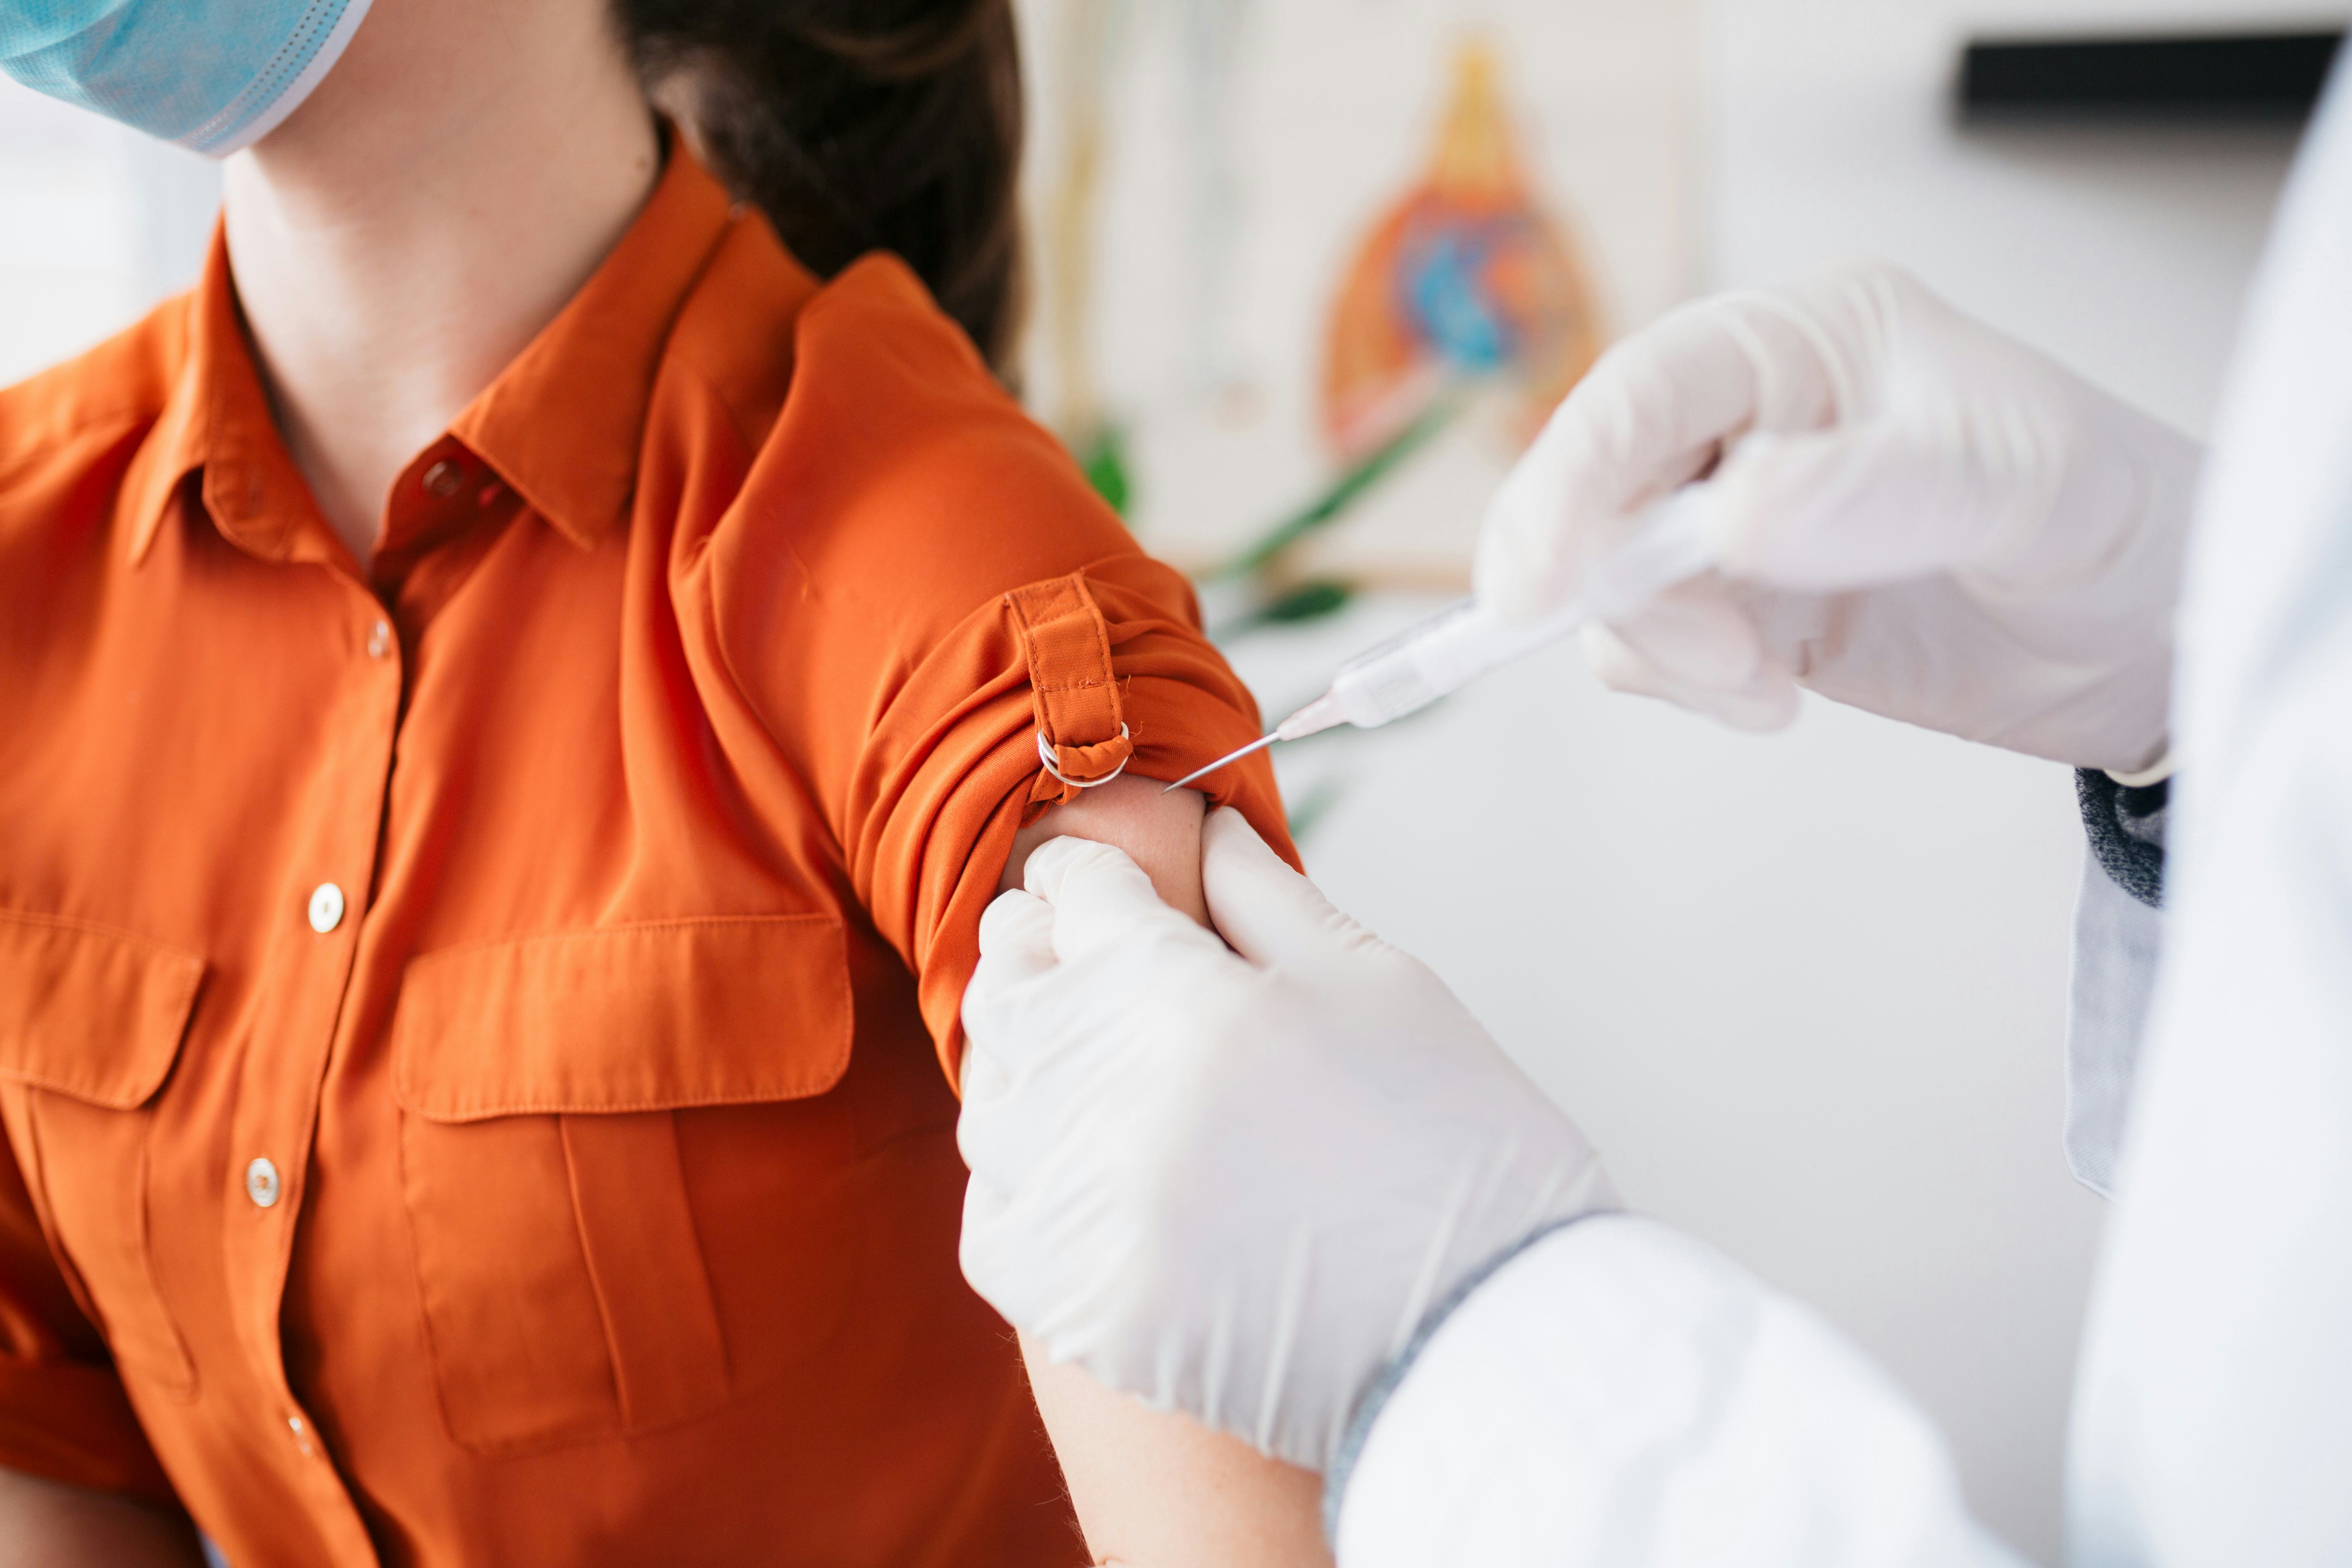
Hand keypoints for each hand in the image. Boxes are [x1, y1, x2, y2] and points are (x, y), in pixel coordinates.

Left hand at [957, 810, 1611, 1471]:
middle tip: (1078, 955)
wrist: (1499, 1332)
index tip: (1093, 882)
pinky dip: (1024, 1184)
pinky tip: (1082, 1168)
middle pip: (1012, 989)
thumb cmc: (1460, 1146)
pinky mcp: (1080, 1311)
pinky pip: (994, 1222)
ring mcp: (1084, 1214)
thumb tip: (1204, 832)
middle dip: (1040, 955)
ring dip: (1030, 1068)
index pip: (1077, 896)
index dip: (1085, 876)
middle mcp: (1109, 1100)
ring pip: (992, 1103)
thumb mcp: (1380, 984)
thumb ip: (1265, 898)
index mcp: (1182, 999)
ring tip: (1089, 1061)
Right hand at [1476, 262, 2201, 774]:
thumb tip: (1730, 515)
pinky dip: (1687, 685)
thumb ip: (1877, 490)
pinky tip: (1774, 698)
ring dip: (1662, 648)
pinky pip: (1649, 644)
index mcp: (1804, 341)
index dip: (1570, 480)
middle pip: (1597, 486)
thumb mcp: (2020, 484)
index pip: (1643, 390)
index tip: (1539, 586)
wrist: (2157, 639)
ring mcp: (1738, 519)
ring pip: (1609, 578)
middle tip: (1711, 659)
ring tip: (1766, 687)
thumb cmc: (2115, 519)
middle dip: (1614, 582)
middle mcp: (1751, 419)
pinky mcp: (1744, 609)